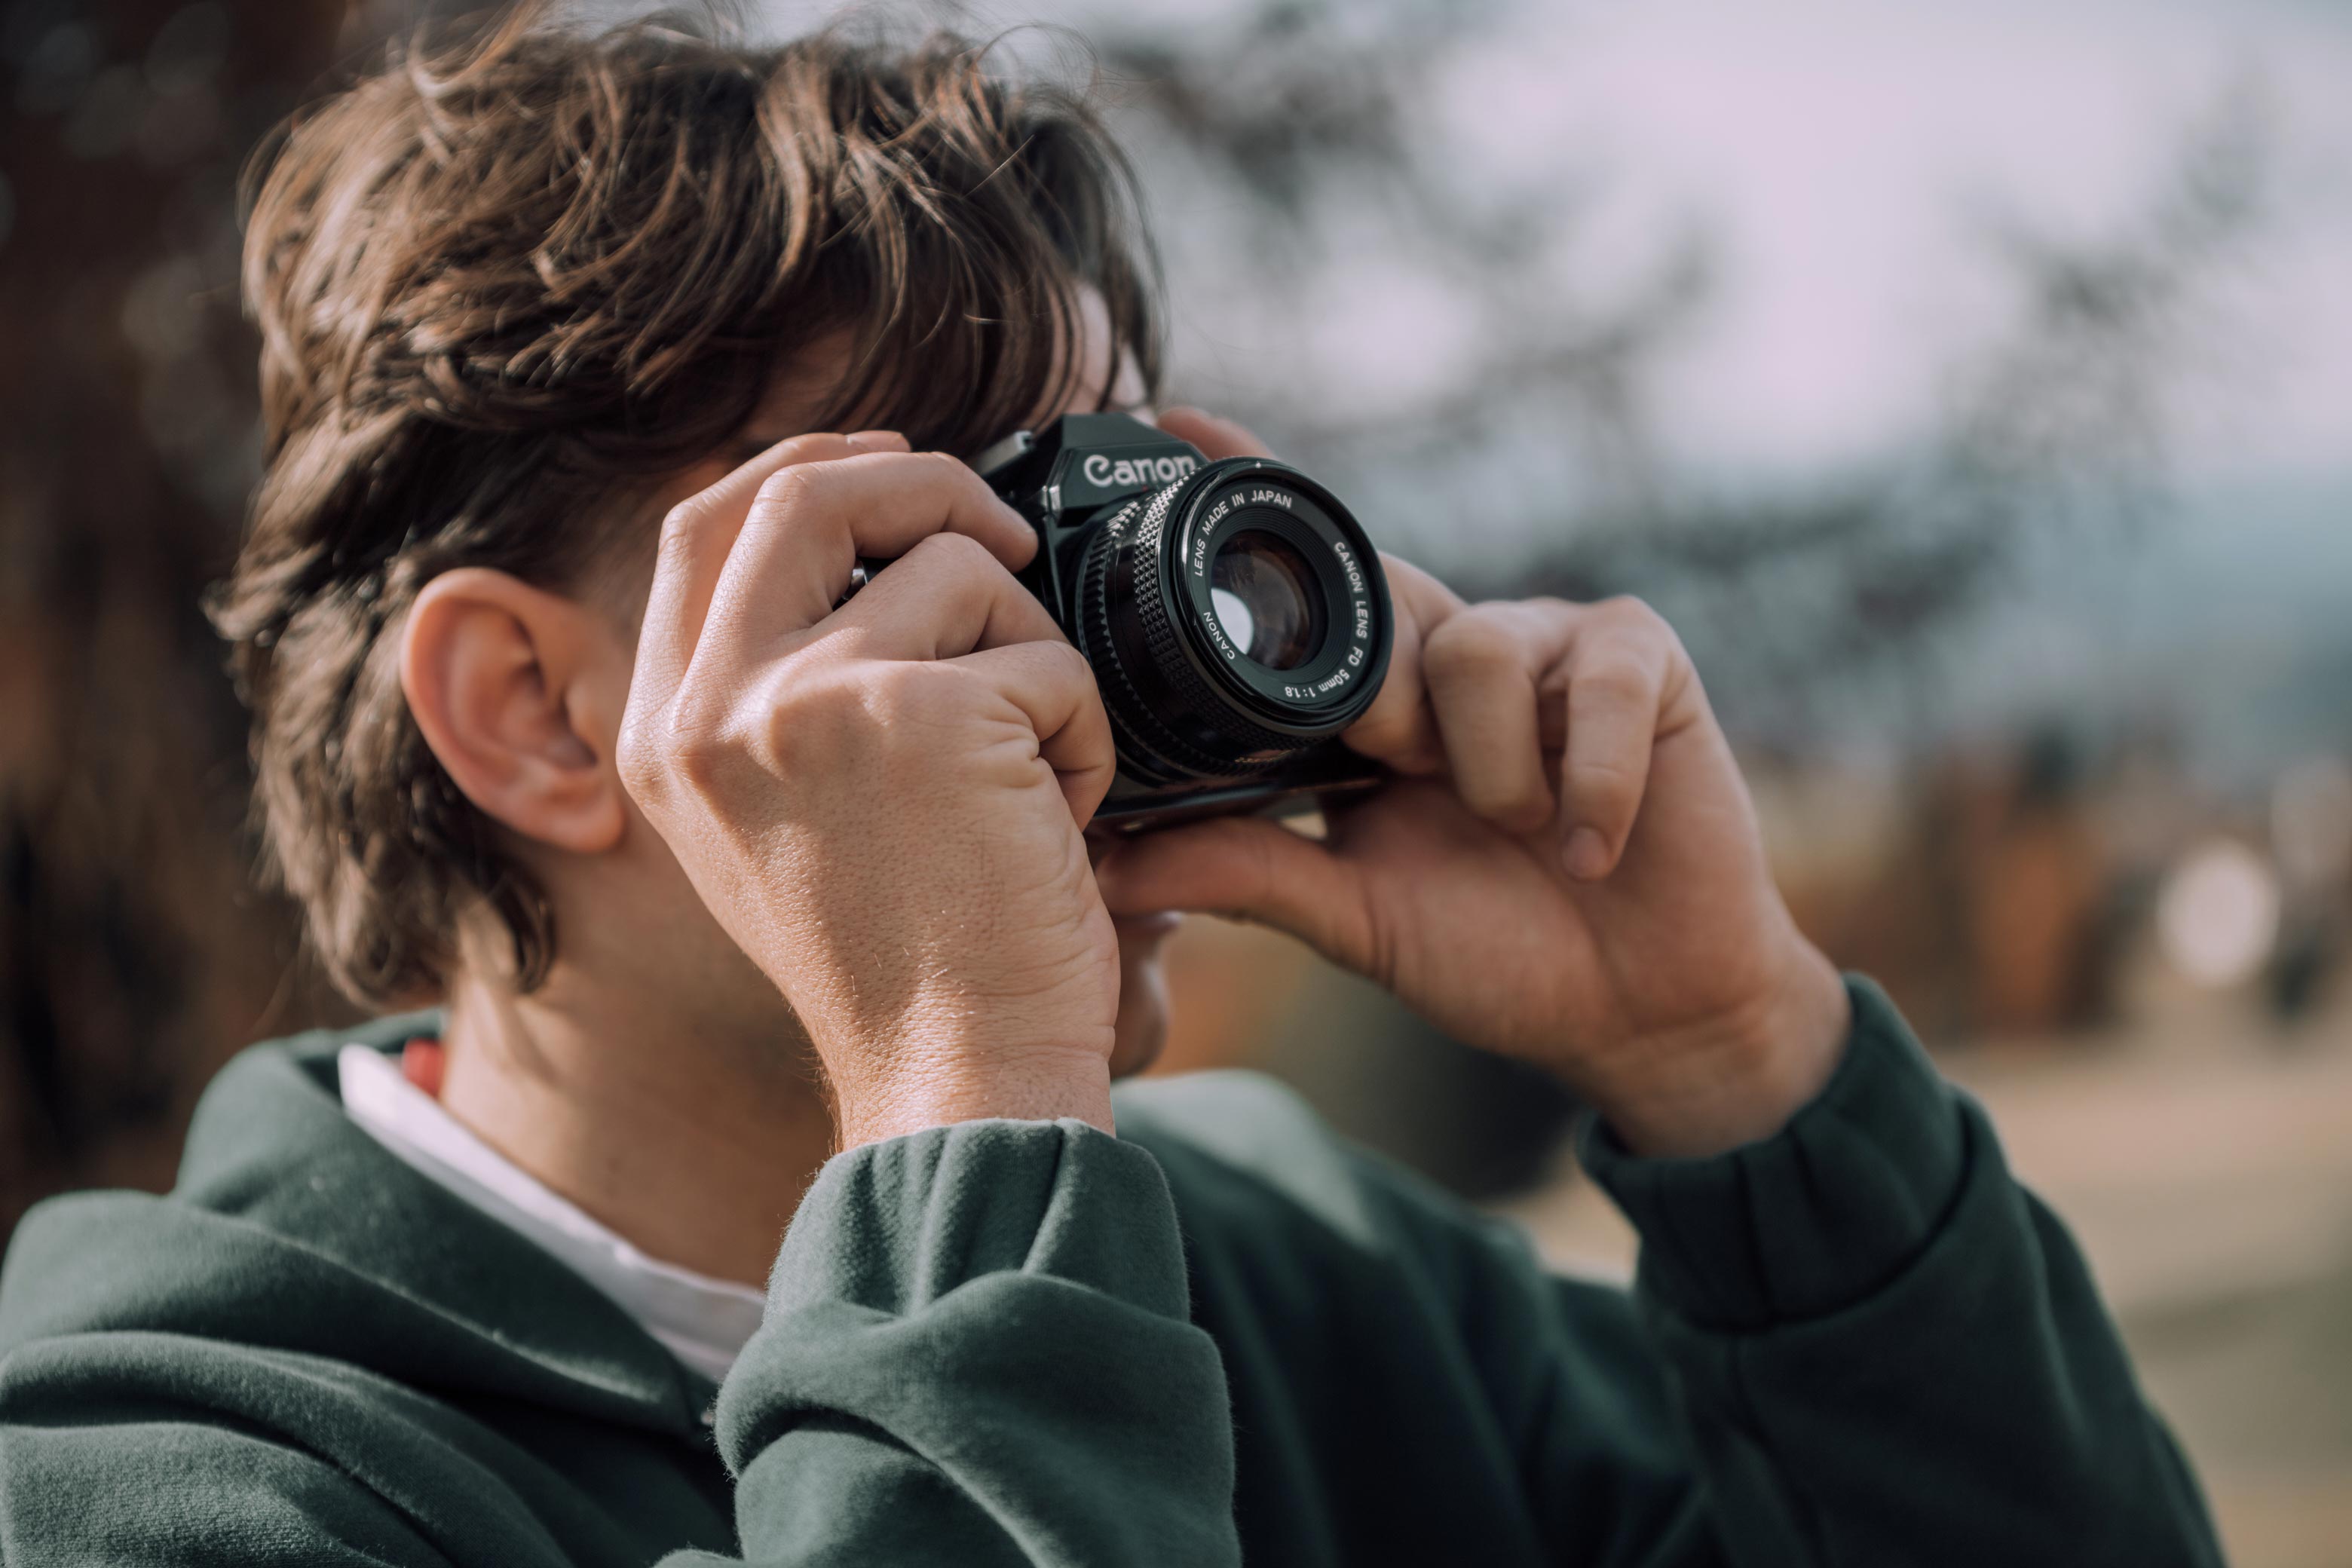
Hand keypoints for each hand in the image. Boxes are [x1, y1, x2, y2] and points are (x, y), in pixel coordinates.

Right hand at [619, 432, 1121, 1146]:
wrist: (955, 1082)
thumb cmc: (905, 970)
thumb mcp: (782, 826)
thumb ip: (781, 697)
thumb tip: (867, 556)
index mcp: (666, 736)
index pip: (701, 525)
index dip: (805, 469)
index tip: (890, 473)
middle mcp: (709, 710)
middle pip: (803, 489)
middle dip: (922, 481)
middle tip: (1005, 536)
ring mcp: (803, 702)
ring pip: (956, 569)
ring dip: (1033, 649)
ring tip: (1041, 767)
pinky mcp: (917, 714)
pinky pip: (1045, 656)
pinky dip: (1086, 727)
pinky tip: (1068, 819)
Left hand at [1100, 410, 1849, 1156]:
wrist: (1641, 1009)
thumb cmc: (1499, 955)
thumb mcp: (1355, 917)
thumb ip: (1243, 872)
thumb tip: (1107, 863)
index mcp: (1381, 699)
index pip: (1313, 584)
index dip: (1253, 496)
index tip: (1177, 421)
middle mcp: (1456, 652)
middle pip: (1384, 602)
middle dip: (1380, 709)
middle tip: (1405, 783)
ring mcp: (1551, 644)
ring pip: (1472, 649)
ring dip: (1489, 770)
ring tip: (1516, 832)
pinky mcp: (1644, 657)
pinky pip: (1596, 682)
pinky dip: (1589, 782)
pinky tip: (1588, 849)